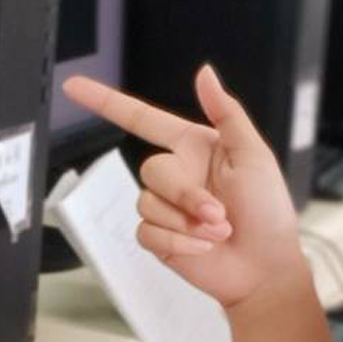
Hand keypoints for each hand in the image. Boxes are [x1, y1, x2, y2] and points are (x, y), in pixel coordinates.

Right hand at [62, 65, 304, 310]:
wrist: (265, 268)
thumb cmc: (268, 210)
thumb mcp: (254, 154)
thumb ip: (226, 112)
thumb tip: (204, 73)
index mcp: (194, 147)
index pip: (142, 118)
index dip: (106, 101)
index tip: (74, 87)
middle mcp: (176, 174)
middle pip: (150, 170)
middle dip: (185, 195)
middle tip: (220, 213)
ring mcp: (165, 207)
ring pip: (146, 203)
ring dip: (185, 221)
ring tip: (218, 231)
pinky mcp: (159, 238)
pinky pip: (146, 231)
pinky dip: (177, 241)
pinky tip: (203, 247)